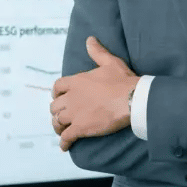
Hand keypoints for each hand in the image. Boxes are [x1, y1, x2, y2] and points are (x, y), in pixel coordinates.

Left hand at [51, 36, 138, 150]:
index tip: (59, 97)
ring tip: (62, 131)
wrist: (131, 99)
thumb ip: (97, 52)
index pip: (57, 87)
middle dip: (57, 111)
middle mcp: (71, 97)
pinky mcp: (80, 128)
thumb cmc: (122, 80)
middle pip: (54, 106)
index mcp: (76, 81)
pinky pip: (66, 137)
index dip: (56, 93)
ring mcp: (74, 114)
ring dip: (58, 126)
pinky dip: (64, 143)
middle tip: (63, 115)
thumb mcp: (110, 62)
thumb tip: (89, 39)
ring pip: (57, 122)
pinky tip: (65, 146)